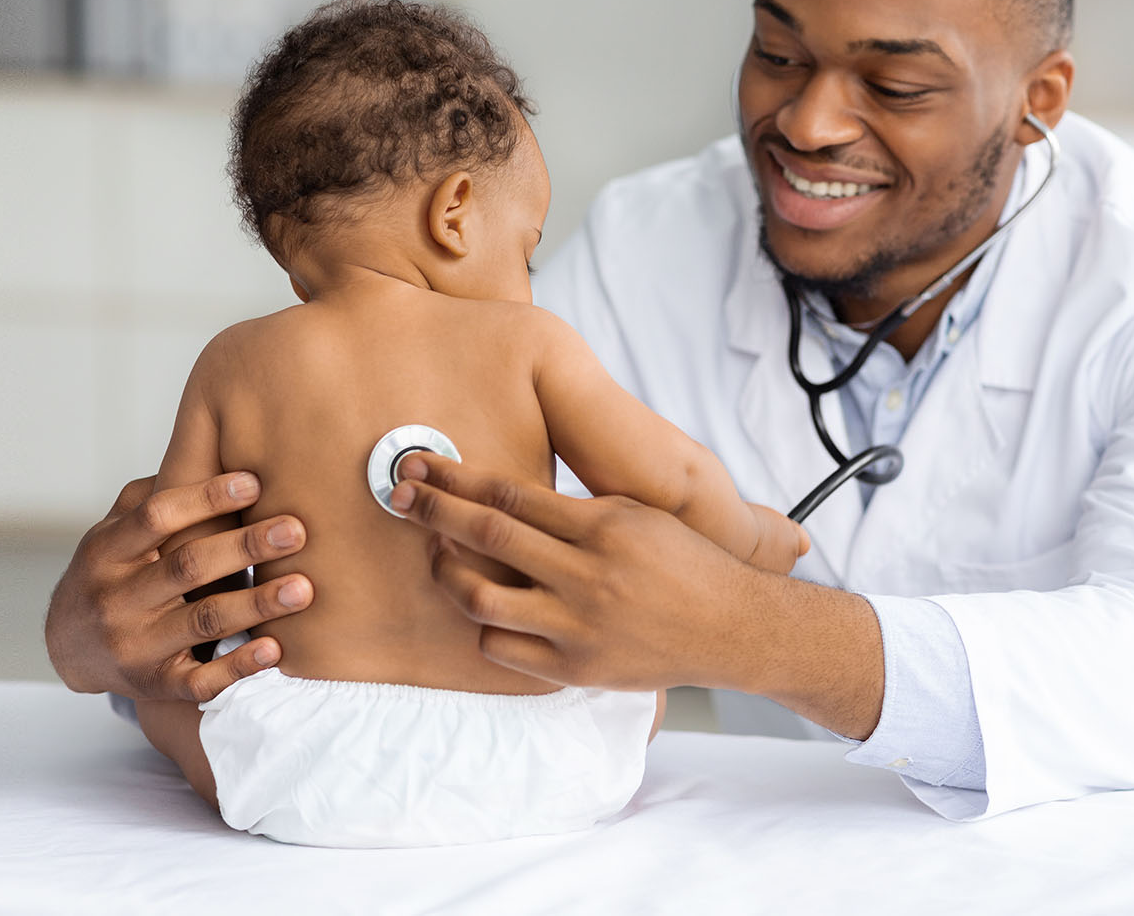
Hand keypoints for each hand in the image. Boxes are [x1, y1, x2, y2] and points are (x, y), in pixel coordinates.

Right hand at [44, 472, 312, 701]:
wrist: (67, 648)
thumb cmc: (108, 573)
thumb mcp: (110, 532)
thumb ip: (149, 497)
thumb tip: (206, 451)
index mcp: (106, 551)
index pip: (156, 517)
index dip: (204, 497)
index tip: (254, 481)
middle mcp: (116, 598)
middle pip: (186, 567)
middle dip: (245, 547)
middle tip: (297, 530)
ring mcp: (134, 645)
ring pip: (201, 621)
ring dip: (256, 604)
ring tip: (304, 588)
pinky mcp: (154, 684)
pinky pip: (200, 680)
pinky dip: (238, 665)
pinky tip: (275, 648)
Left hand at [390, 453, 884, 736]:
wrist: (732, 629)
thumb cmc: (684, 564)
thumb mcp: (638, 515)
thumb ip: (577, 508)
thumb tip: (508, 494)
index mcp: (603, 525)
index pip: (511, 493)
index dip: (459, 477)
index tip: (424, 465)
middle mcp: (587, 573)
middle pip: (487, 533)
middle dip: (434, 510)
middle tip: (400, 494)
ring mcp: (578, 624)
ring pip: (482, 597)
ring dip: (447, 573)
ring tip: (436, 559)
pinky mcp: (575, 667)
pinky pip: (503, 649)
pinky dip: (483, 628)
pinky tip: (482, 612)